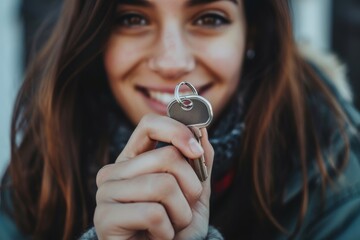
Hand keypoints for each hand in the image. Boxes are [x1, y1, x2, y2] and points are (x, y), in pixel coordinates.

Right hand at [94, 114, 213, 239]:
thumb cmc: (176, 227)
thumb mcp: (194, 192)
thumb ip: (198, 161)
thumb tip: (202, 128)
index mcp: (133, 160)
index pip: (149, 125)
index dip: (176, 130)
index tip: (197, 151)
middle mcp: (114, 171)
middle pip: (167, 156)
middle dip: (190, 188)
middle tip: (182, 210)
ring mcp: (106, 193)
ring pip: (163, 184)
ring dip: (180, 213)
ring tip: (170, 226)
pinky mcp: (104, 218)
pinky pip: (153, 213)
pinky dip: (167, 231)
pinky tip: (157, 237)